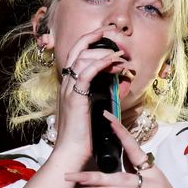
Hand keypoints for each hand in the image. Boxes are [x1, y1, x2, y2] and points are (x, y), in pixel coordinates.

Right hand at [52, 25, 127, 167]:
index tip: (109, 37)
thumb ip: (99, 96)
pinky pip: (86, 72)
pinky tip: (113, 61)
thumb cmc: (82, 138)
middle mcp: (66, 83)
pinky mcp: (75, 97)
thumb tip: (114, 86)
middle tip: (114, 33)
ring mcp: (69, 89)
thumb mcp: (92, 111)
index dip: (92, 41)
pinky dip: (100, 63)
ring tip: (121, 55)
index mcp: (69, 85)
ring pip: (82, 57)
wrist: (71, 154)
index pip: (78, 53)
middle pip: (77, 48)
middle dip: (96, 35)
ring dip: (104, 52)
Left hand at [64, 111, 187, 187]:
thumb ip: (137, 174)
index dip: (120, 132)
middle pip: (118, 175)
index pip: (133, 147)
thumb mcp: (154, 187)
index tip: (106, 118)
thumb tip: (119, 161)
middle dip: (92, 175)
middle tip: (70, 175)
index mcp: (152, 171)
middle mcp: (154, 180)